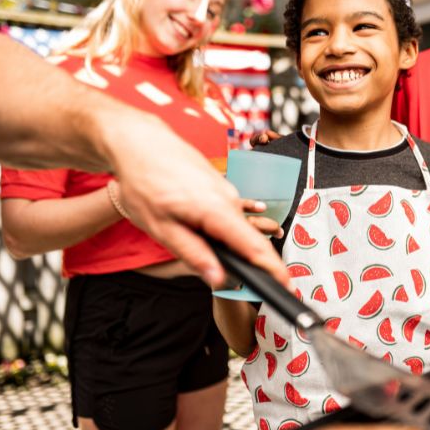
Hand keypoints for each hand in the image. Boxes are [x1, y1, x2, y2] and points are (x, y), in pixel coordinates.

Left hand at [102, 112, 288, 288]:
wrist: (141, 142)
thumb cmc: (144, 181)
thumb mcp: (160, 227)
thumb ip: (193, 254)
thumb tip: (218, 278)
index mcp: (217, 211)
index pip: (254, 246)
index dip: (274, 269)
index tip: (288, 287)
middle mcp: (229, 200)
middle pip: (250, 240)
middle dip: (252, 263)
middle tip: (245, 283)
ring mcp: (227, 192)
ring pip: (236, 228)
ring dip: (230, 245)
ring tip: (203, 245)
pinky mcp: (220, 189)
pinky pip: (229, 216)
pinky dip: (222, 230)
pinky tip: (198, 227)